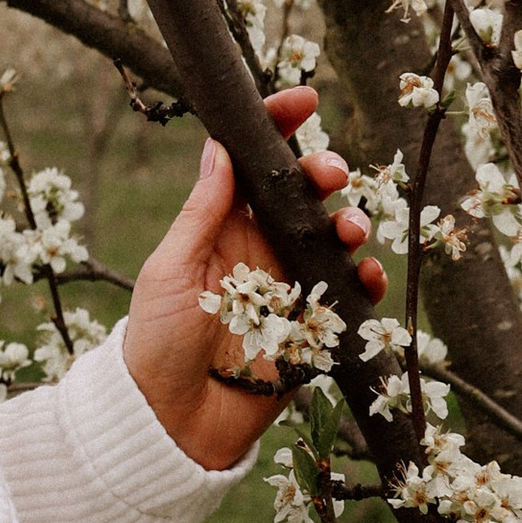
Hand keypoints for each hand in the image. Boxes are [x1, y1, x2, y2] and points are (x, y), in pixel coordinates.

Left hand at [123, 84, 384, 474]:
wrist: (170, 423)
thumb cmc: (155, 343)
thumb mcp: (171, 271)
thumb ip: (202, 213)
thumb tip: (219, 145)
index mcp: (221, 228)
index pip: (253, 166)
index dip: (278, 127)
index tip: (304, 100)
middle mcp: (260, 250)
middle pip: (304, 197)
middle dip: (324, 175)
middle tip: (329, 176)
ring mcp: (290, 288)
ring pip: (334, 241)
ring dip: (350, 224)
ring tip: (348, 230)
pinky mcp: (312, 329)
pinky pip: (351, 297)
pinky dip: (366, 282)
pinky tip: (365, 276)